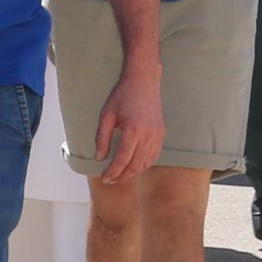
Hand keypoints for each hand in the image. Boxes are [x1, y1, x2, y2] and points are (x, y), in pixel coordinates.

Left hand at [93, 62, 164, 187]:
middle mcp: (148, 135)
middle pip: (136, 166)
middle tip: (110, 180)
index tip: (104, 178)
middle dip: (122, 176)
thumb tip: (100, 158)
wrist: (143, 81)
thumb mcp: (106, 115)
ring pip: (146, 163)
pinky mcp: (161, 134)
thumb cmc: (122, 96)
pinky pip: (154, 156)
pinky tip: (134, 166)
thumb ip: (102, 138)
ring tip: (120, 175)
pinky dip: (144, 164)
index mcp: (133, 131)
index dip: (113, 172)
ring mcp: (157, 135)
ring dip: (133, 172)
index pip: (122, 160)